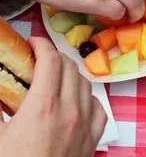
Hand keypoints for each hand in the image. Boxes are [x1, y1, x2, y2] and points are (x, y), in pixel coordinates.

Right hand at [0, 37, 106, 156]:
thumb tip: (0, 89)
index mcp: (43, 106)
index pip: (51, 60)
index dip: (42, 45)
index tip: (33, 41)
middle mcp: (70, 110)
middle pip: (69, 68)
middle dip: (54, 56)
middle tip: (40, 58)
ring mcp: (85, 125)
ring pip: (85, 84)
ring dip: (71, 75)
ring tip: (56, 78)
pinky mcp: (92, 140)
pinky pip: (97, 108)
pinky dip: (87, 98)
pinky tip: (77, 102)